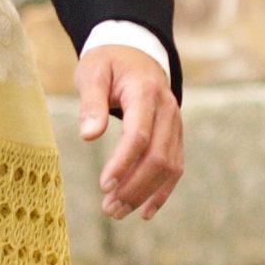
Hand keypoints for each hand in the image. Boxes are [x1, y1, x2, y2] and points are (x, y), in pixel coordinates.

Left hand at [76, 43, 182, 221]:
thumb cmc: (108, 62)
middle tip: (108, 208)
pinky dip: (162, 191)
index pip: (139, 135)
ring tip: (117, 212)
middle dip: (134, 187)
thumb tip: (88, 136)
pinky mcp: (175, 135)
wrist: (135, 52)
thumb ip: (91, 102)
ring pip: (169, 166)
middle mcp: (167, 109)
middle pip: (157, 156)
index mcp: (145, 92)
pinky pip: (175, 166)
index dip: (123, 163)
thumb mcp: (92, 72)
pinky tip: (145, 211)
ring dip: (145, 193)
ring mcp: (175, 123)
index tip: (103, 185)